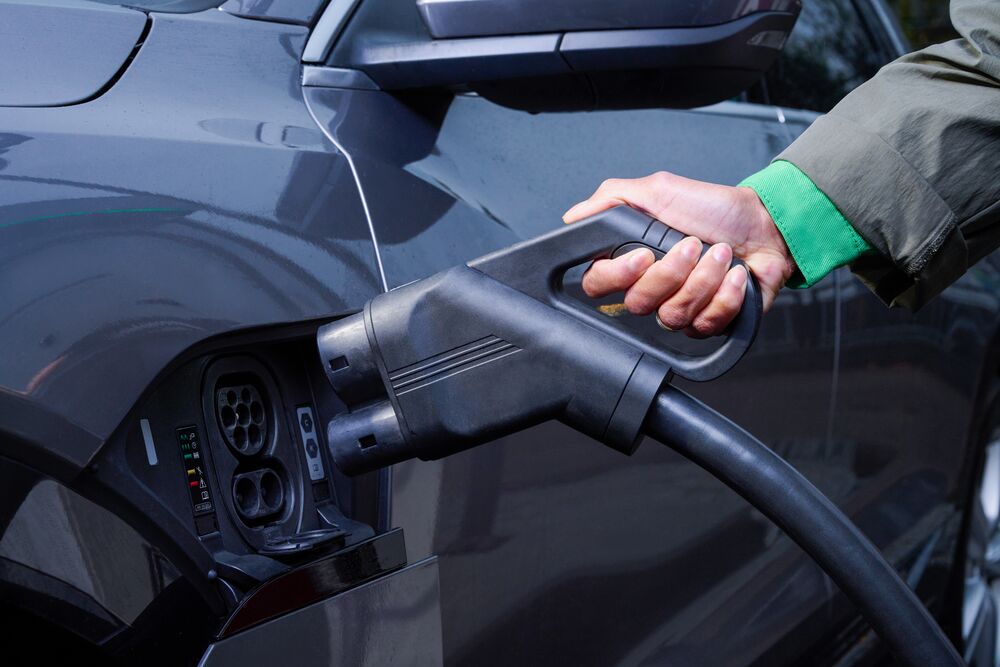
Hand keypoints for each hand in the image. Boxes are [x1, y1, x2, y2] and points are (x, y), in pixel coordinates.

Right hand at [563, 171, 795, 336]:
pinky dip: (726, 295)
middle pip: (638, 303)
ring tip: (720, 254)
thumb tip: (573, 218)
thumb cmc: (715, 208)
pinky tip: (735, 275)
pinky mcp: (708, 324)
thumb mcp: (658, 190)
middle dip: (673, 271)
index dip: (617, 275)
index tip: (642, 254)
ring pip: (673, 315)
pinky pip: (705, 325)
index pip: (597, 284)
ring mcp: (679, 309)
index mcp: (631, 260)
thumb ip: (611, 200)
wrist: (767, 225)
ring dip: (704, 278)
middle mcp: (651, 289)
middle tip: (693, 244)